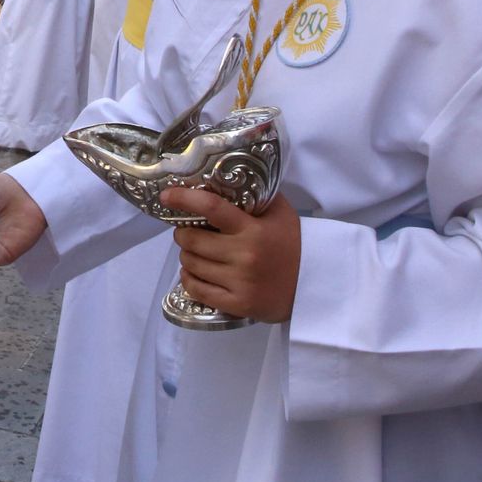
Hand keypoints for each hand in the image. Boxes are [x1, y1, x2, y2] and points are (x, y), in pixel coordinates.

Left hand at [167, 188, 300, 323]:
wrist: (314, 285)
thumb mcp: (280, 213)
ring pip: (190, 264)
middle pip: (192, 240)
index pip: (211, 208)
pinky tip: (194, 272)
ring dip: (186, 255)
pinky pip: (197, 290)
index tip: (167, 195)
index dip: (184, 199)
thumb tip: (225, 177)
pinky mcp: (237, 304)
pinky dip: (188, 278)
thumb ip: (255, 195)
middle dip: (182, 233)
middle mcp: (244, 255)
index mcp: (253, 229)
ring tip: (195, 251)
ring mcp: (239, 282)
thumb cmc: (294, 244)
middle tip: (187, 230)